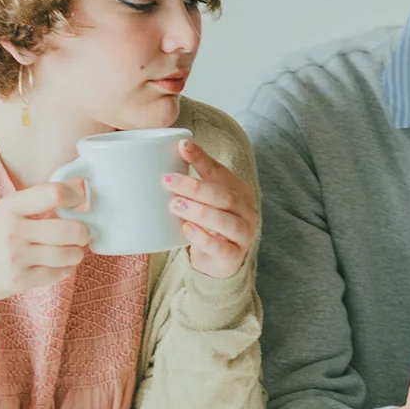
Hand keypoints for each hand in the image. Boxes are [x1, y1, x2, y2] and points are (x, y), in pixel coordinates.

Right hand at [0, 180, 91, 330]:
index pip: (54, 194)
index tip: (78, 201)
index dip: (75, 196)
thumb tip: (81, 184)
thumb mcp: (7, 210)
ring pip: (69, 254)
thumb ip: (40, 199)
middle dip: (83, 232)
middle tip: (82, 233)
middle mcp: (12, 232)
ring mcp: (16, 258)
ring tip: (72, 250)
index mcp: (10, 207)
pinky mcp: (20, 281)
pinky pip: (59, 273)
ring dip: (77, 252)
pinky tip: (59, 264)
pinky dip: (66, 268)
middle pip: (70, 229)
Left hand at [164, 139, 258, 279]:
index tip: (182, 146)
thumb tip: (163, 158)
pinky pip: (221, 247)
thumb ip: (192, 183)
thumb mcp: (204, 202)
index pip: (220, 172)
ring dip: (199, 211)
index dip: (201, 158)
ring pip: (225, 220)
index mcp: (238, 191)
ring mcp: (243, 234)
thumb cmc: (210, 226)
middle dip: (195, 187)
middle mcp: (246, 210)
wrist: (221, 262)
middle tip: (168, 181)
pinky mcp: (234, 256)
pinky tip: (186, 230)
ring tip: (174, 205)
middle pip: (223, 196)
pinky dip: (203, 238)